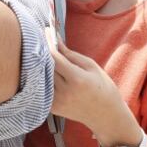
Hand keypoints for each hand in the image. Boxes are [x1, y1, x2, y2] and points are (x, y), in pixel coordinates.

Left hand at [47, 32, 139, 146]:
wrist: (105, 115)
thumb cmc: (102, 87)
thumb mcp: (91, 66)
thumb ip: (71, 55)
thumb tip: (55, 41)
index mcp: (77, 79)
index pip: (55, 57)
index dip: (49, 42)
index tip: (47, 31)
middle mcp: (65, 92)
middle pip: (45, 66)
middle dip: (43, 51)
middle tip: (42, 38)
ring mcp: (57, 102)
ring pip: (41, 77)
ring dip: (40, 63)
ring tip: (42, 51)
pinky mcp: (53, 108)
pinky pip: (42, 88)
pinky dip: (42, 77)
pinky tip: (45, 68)